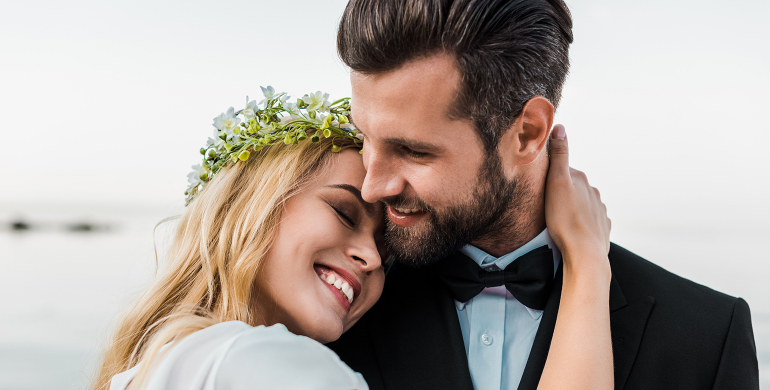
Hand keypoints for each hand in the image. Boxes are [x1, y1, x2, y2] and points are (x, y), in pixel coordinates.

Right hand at [545, 125, 610, 279]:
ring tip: (557, 220)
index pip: (562, 170)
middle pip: (573, 187)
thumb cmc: (565, 220)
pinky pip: (589, 221)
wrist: (584, 254)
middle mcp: (593, 192)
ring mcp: (599, 211)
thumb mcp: (556, 182)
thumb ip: (559, 155)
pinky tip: (571, 230)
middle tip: (546, 204)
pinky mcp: (601, 228)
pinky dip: (580, 222)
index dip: (549, 177)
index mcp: (581, 180)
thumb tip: (560, 126)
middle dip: (561, 192)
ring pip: (582, 204)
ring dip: (571, 208)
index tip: (539, 185)